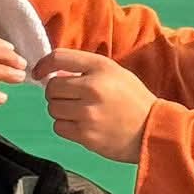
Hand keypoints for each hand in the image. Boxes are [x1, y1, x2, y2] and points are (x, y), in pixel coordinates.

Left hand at [39, 48, 156, 162]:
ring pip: (52, 109)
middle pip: (51, 88)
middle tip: (71, 99)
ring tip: (80, 113)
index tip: (39, 73)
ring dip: (61, 111)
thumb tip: (54, 75)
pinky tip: (82, 126)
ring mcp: (88, 113)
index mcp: (101, 67)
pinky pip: (59, 127)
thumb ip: (85, 69)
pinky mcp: (86, 135)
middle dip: (56, 94)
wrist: (153, 130)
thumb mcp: (115, 73)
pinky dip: (65, 127)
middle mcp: (93, 87)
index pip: (59, 58)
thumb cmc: (133, 100)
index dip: (43, 65)